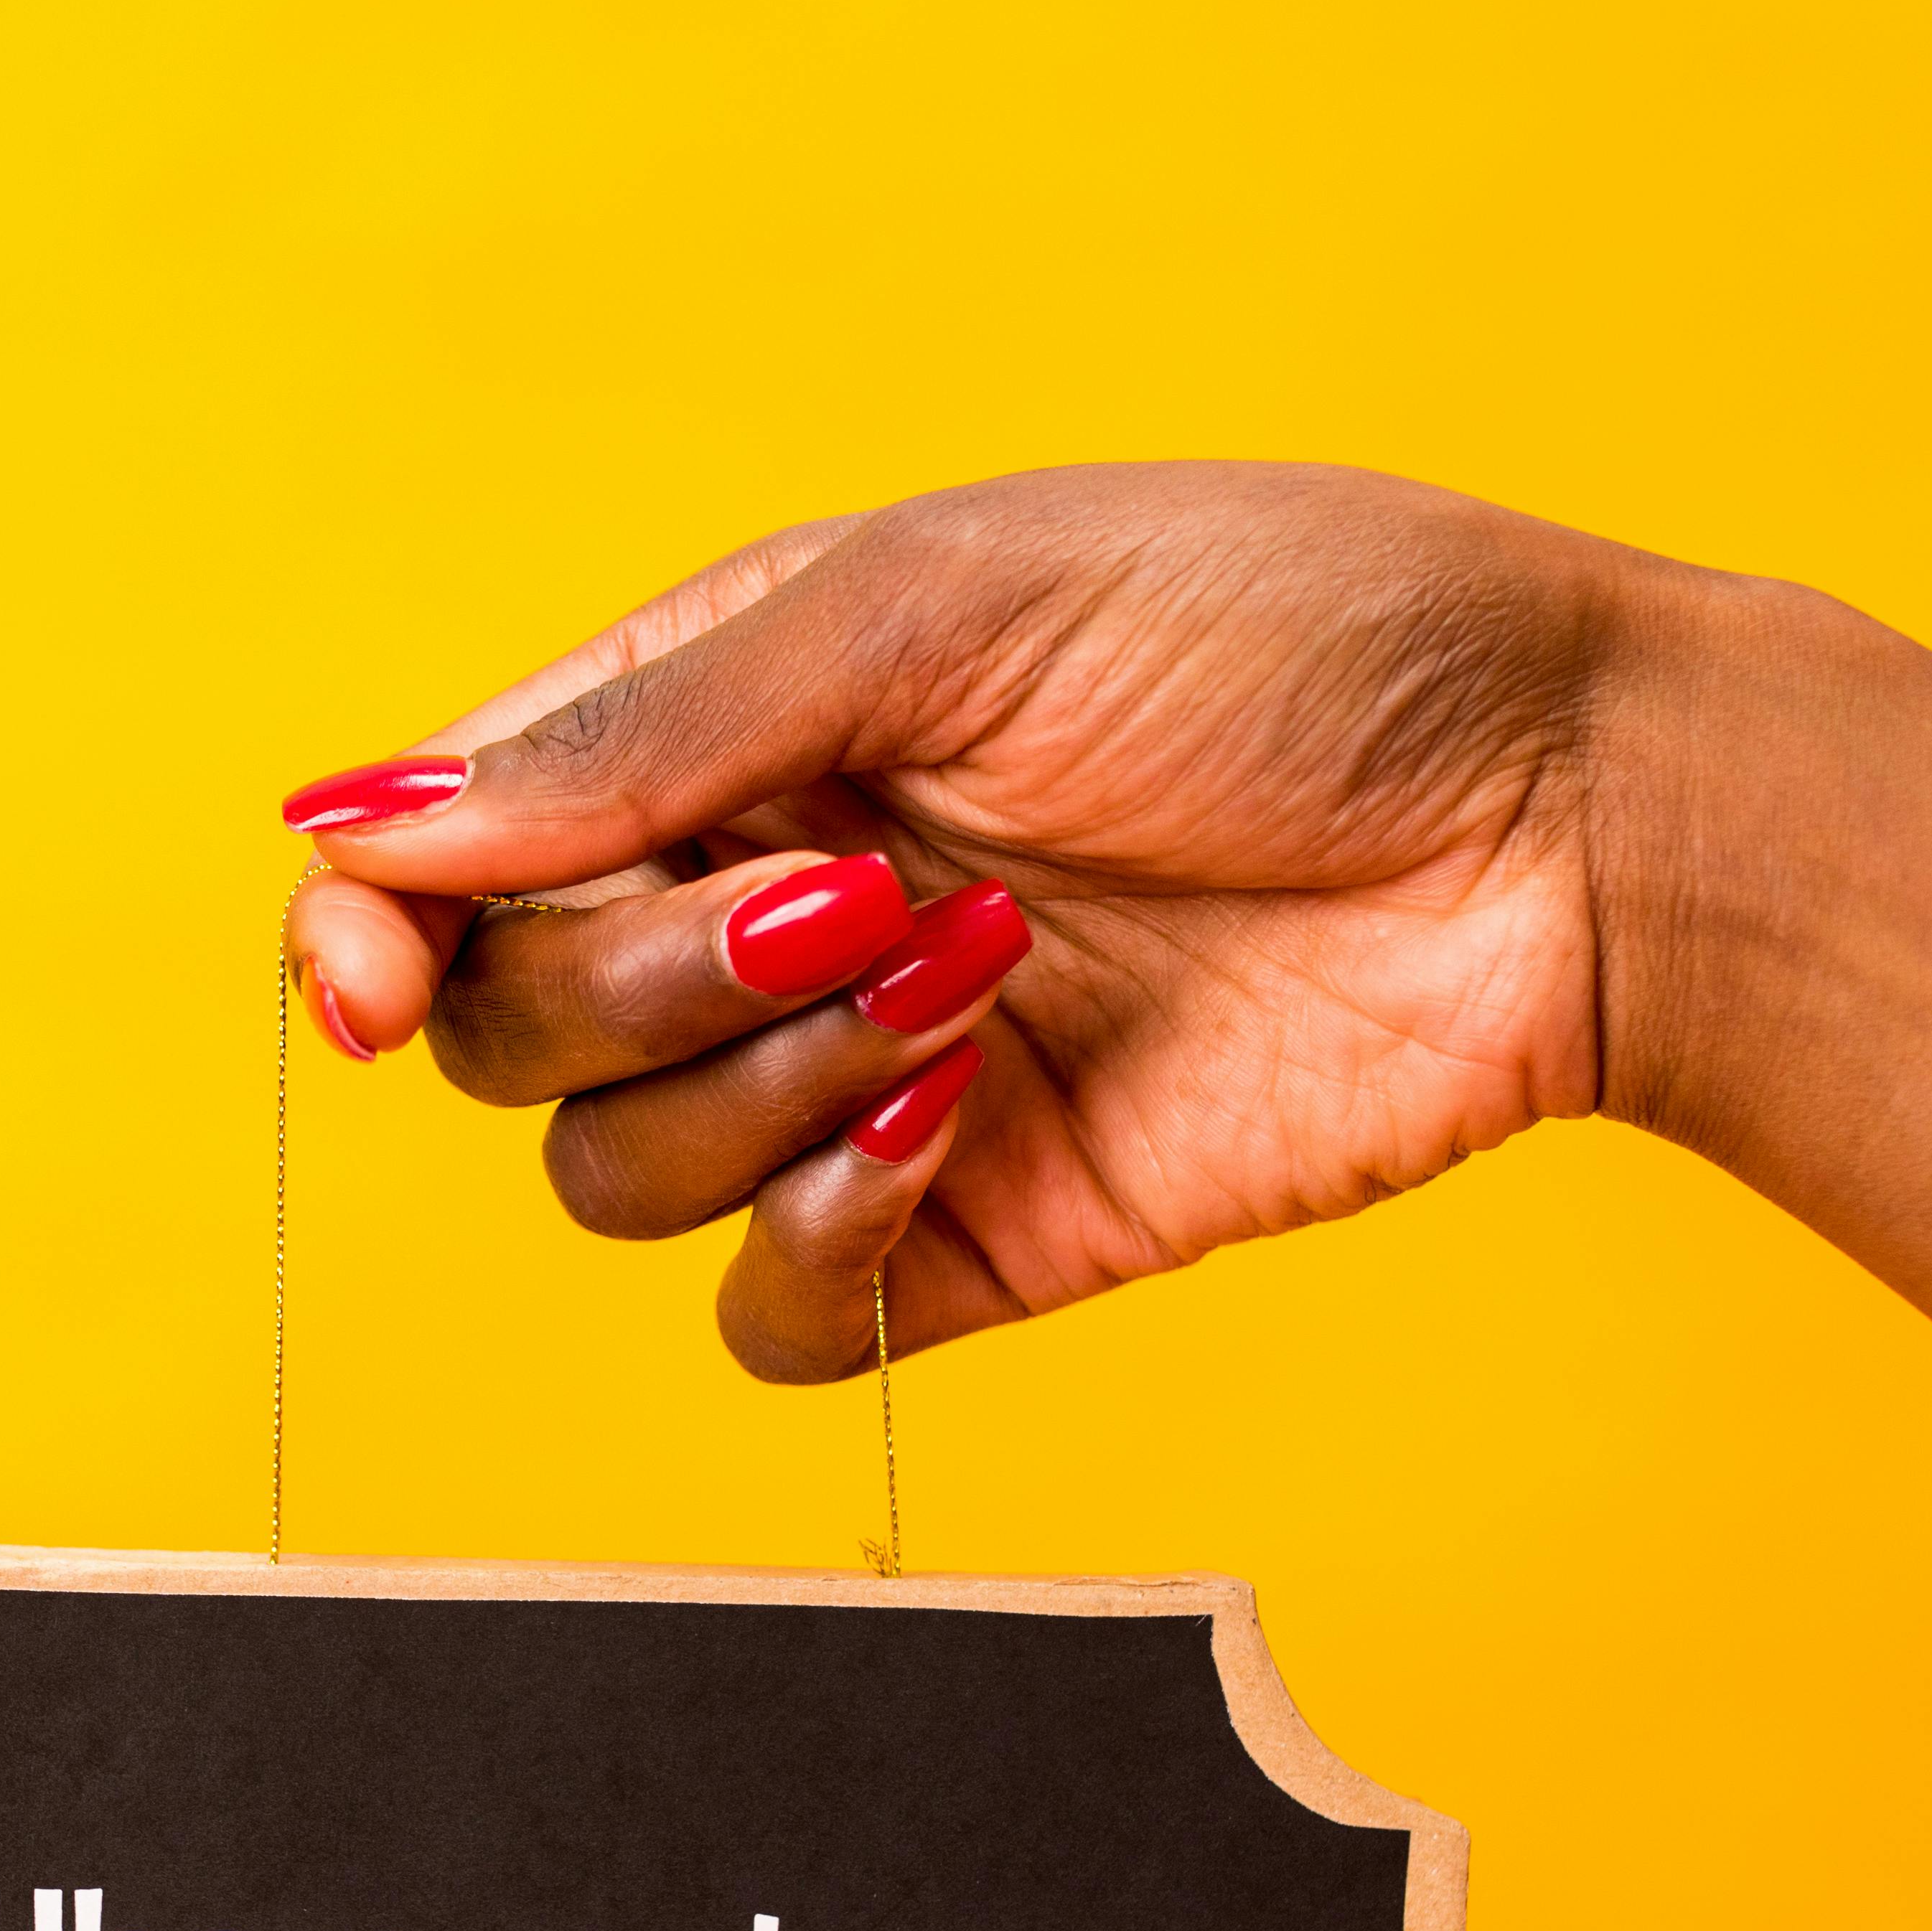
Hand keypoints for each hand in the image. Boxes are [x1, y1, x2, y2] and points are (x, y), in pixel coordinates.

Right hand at [279, 464, 1664, 1378]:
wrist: (1568, 819)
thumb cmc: (1289, 634)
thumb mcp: (945, 605)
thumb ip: (649, 732)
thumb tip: (364, 834)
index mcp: (723, 725)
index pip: (444, 864)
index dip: (366, 932)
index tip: (363, 979)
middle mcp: (759, 906)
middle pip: (506, 1034)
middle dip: (637, 981)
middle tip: (854, 895)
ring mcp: (855, 1081)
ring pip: (617, 1181)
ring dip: (759, 1091)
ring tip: (970, 982)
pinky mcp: (971, 1239)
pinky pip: (773, 1324)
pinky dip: (821, 1247)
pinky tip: (961, 1126)